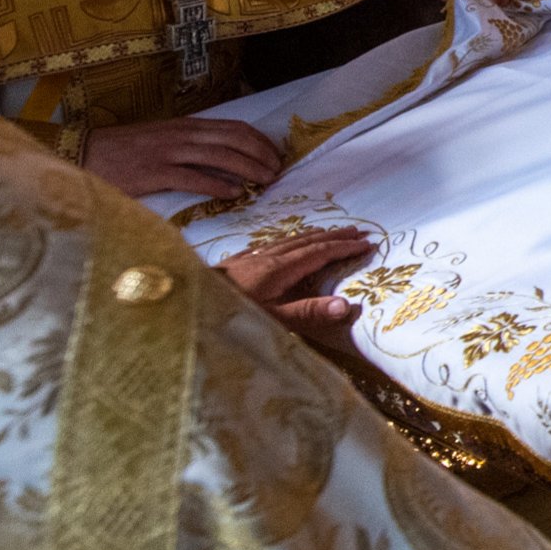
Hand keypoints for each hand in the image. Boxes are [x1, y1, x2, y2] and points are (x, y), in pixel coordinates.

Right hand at [85, 117, 284, 199]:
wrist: (84, 152)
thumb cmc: (124, 150)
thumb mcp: (162, 139)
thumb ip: (191, 145)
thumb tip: (225, 158)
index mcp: (185, 126)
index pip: (232, 127)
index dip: (258, 140)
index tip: (275, 153)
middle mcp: (181, 135)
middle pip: (232, 139)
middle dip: (260, 154)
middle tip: (278, 170)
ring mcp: (167, 153)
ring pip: (218, 156)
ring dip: (247, 168)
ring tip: (265, 180)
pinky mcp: (153, 173)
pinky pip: (191, 178)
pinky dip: (216, 184)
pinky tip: (232, 193)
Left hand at [217, 226, 373, 342]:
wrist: (183, 303)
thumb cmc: (228, 315)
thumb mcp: (271, 320)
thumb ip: (307, 312)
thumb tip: (347, 304)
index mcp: (279, 269)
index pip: (320, 253)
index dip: (344, 247)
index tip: (367, 242)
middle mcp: (266, 258)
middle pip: (306, 241)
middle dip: (333, 235)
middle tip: (358, 230)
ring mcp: (249, 258)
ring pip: (288, 240)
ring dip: (313, 235)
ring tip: (330, 232)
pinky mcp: (235, 263)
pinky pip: (269, 245)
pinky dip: (287, 240)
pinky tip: (282, 244)